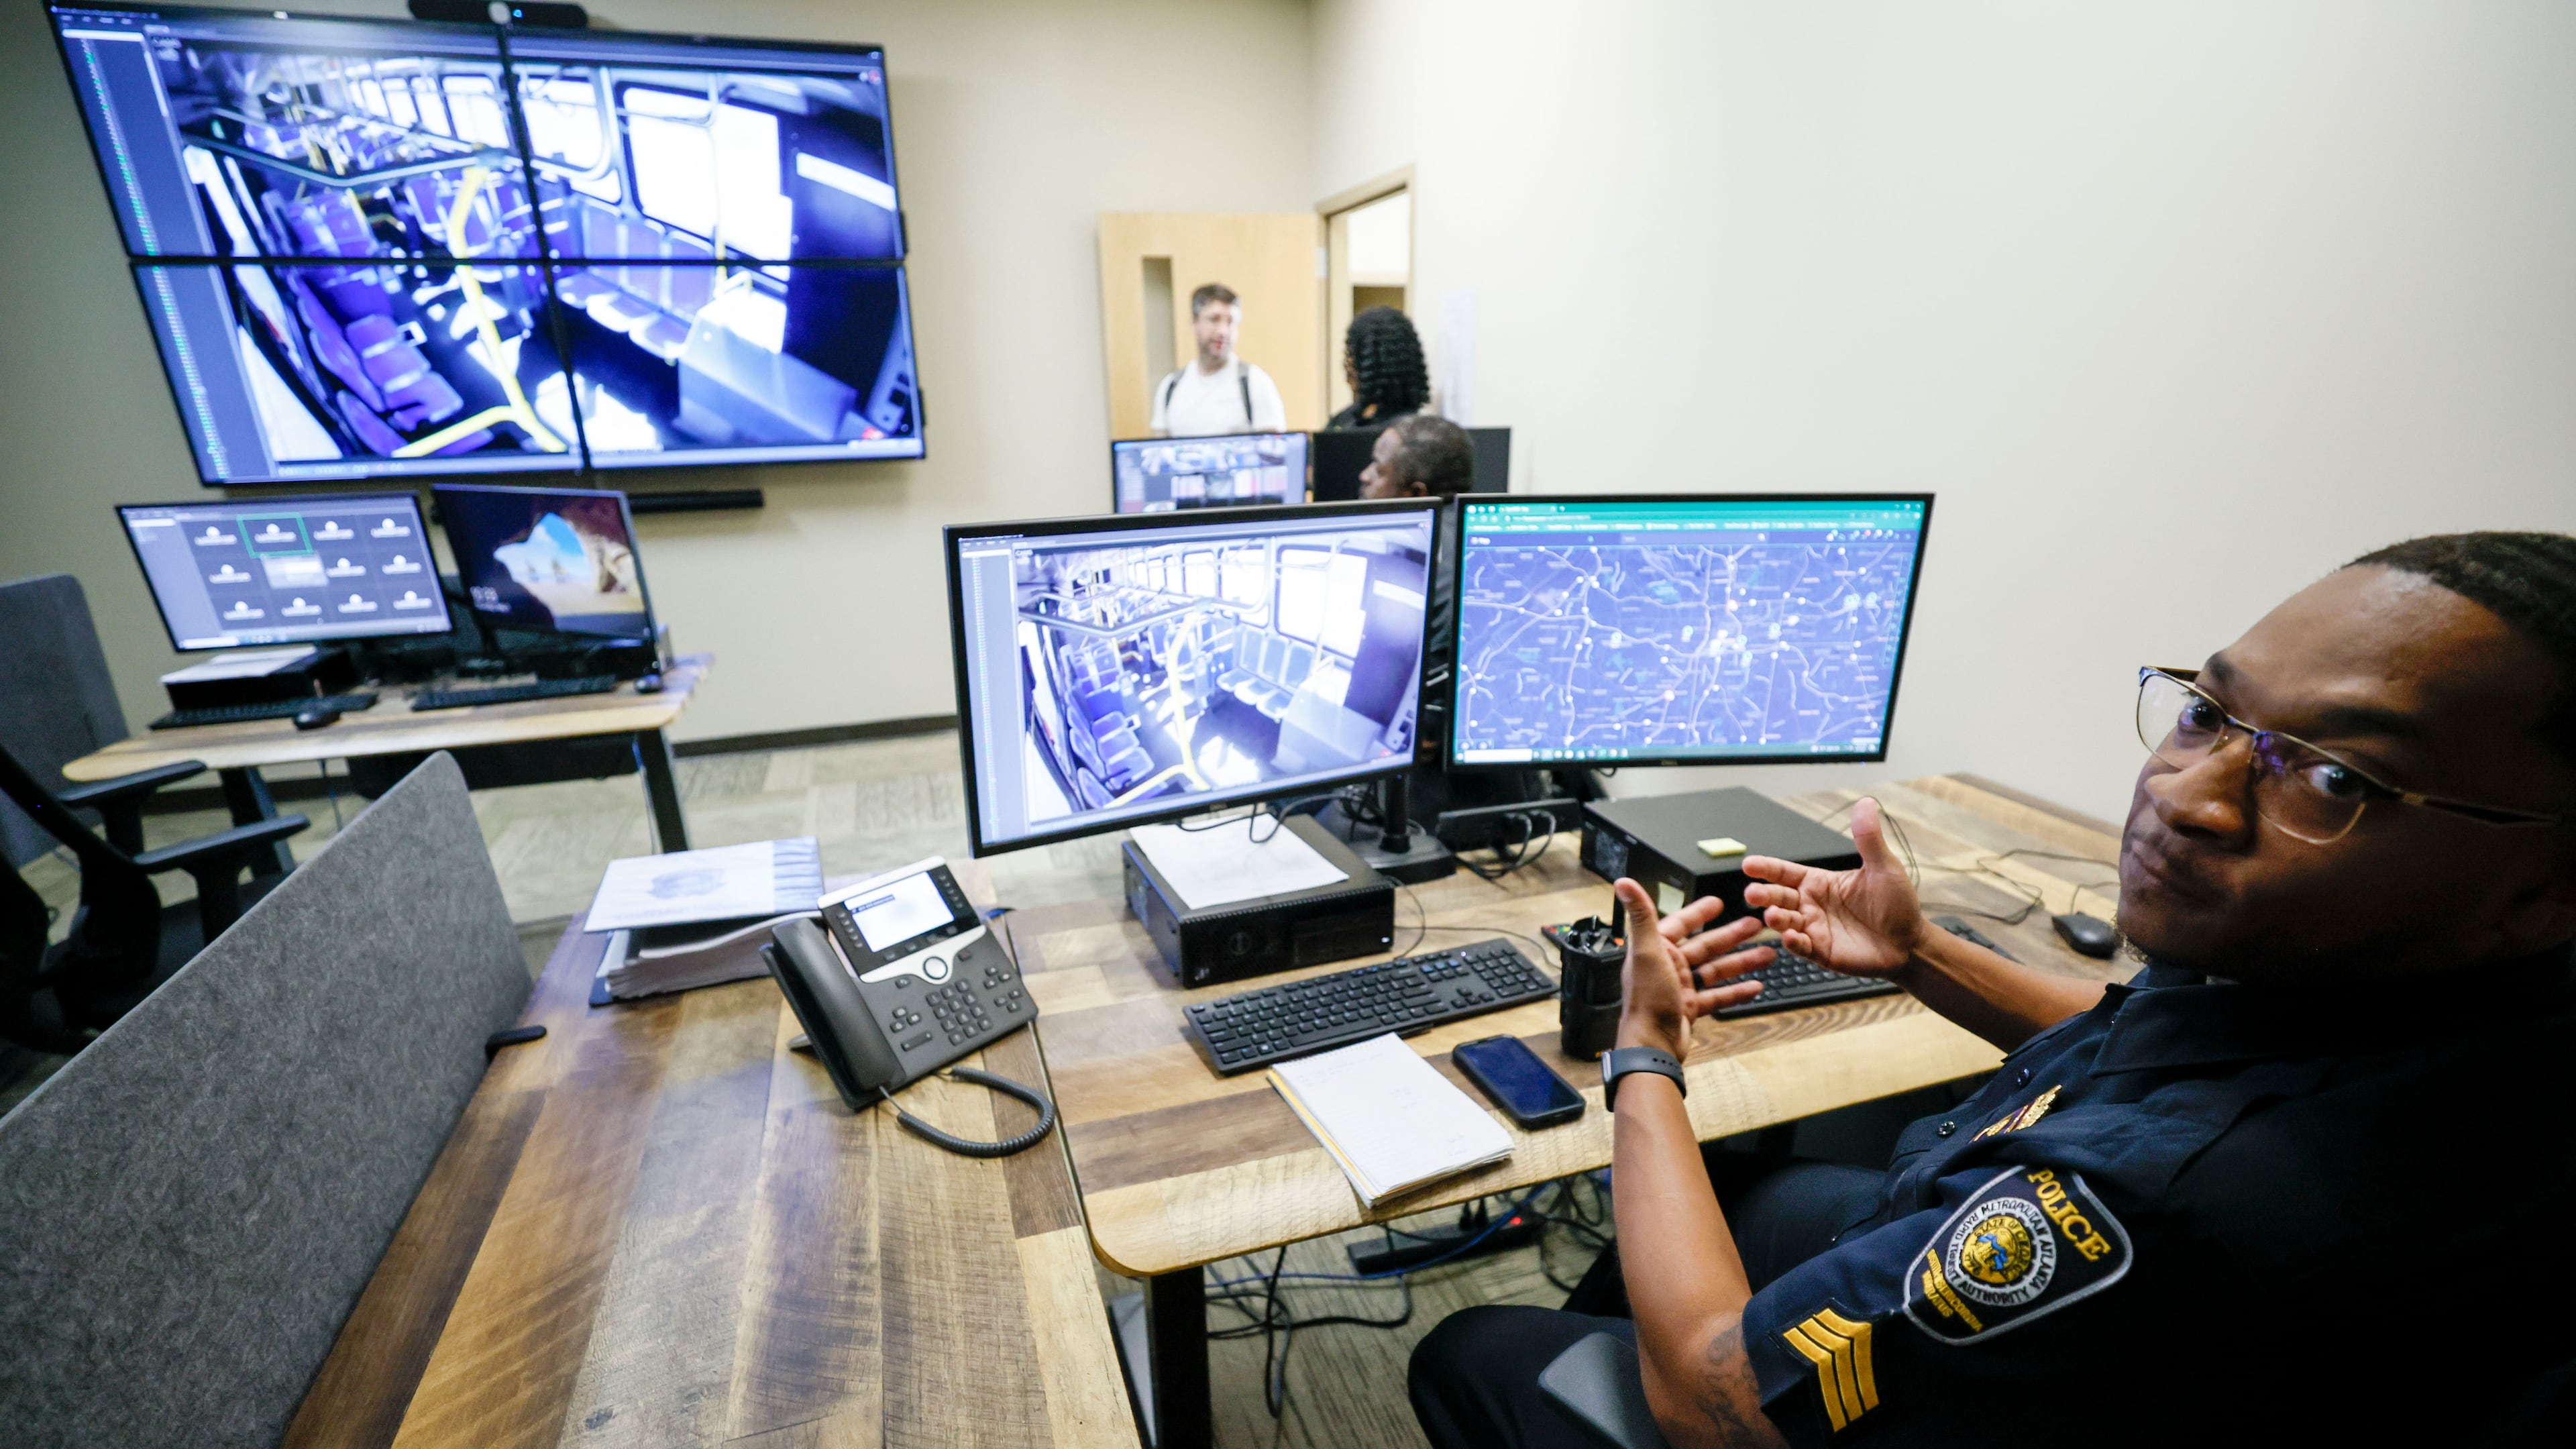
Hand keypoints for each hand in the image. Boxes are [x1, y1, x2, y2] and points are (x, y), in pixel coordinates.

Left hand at [1612, 878, 1776, 1060]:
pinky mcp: (1690, 1008)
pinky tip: (1756, 986)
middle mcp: (1668, 966)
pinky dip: (1736, 991)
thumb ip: (1641, 915)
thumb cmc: (1647, 999)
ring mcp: (1680, 988)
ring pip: (1716, 970)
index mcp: (1656, 949)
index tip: (1718, 902)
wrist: (1651, 1045)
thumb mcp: (1646, 951)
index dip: (1699, 912)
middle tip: (1756, 925)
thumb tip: (1624, 882)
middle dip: (1731, 935)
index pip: (1680, 923)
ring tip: (1768, 954)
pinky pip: (1718, 996)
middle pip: (1705, 946)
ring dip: (1741, 961)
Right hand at [1740, 796, 1926, 979]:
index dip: (1767, 868)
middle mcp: (1811, 905)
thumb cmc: (1897, 904)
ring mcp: (1815, 930)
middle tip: (1752, 894)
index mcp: (1820, 882)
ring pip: (1785, 923)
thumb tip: (1866, 803)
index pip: (1786, 872)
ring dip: (1776, 920)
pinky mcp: (1821, 952)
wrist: (1910, 943)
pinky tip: (1791, 938)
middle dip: (1764, 895)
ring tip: (1772, 916)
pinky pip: (1802, 947)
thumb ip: (1868, 838)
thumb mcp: (1883, 867)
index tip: (1748, 864)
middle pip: (1779, 898)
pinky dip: (1793, 943)